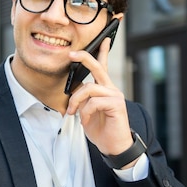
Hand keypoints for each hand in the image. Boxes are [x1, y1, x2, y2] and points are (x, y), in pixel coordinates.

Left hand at [66, 38, 133, 155]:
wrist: (113, 146)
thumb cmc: (101, 129)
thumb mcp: (86, 112)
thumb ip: (82, 100)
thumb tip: (74, 91)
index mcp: (104, 89)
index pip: (103, 66)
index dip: (103, 51)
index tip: (103, 39)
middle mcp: (111, 89)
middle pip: (98, 67)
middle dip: (84, 57)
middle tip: (70, 53)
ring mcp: (115, 96)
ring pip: (89, 88)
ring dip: (75, 100)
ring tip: (72, 112)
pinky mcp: (116, 105)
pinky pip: (94, 102)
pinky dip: (85, 111)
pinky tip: (86, 120)